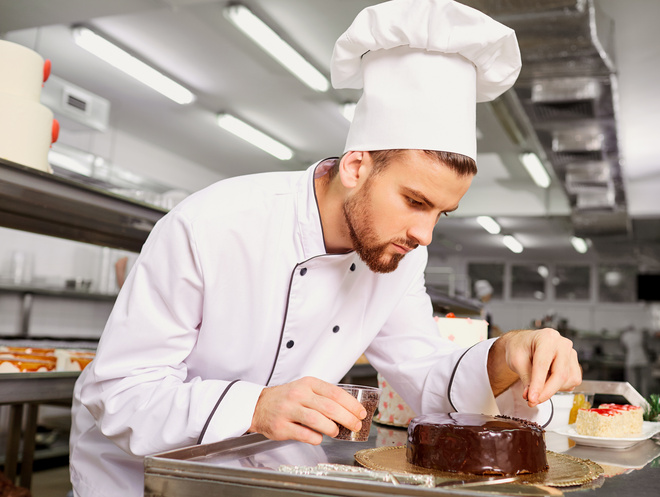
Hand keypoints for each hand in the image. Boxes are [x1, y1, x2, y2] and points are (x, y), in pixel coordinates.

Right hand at [248, 377, 366, 444]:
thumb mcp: (305, 389)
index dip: (351, 404)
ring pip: (317, 420)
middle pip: (329, 407)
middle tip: (355, 425)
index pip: (335, 392)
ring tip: (337, 431)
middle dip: (347, 418)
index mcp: (307, 384)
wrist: (259, 406)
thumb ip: (323, 396)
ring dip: (332, 428)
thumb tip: (349, 410)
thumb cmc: (286, 398)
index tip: (360, 412)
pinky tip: (319, 437)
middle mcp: (298, 395)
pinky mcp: (281, 427)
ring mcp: (288, 410)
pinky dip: (316, 438)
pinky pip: (304, 434)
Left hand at [488, 328, 581, 406]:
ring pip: (567, 381)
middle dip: (546, 392)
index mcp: (547, 337)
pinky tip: (547, 380)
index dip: (538, 384)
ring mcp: (571, 353)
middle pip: (560, 374)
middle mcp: (562, 344)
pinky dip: (559, 387)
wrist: (524, 343)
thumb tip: (532, 396)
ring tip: (537, 384)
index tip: (532, 398)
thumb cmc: (520, 347)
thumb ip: (526, 379)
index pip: (543, 364)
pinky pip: (571, 382)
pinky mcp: (574, 364)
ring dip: (552, 389)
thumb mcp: (516, 361)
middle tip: (533, 401)